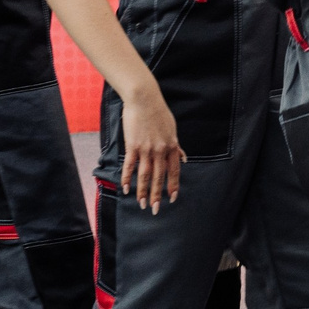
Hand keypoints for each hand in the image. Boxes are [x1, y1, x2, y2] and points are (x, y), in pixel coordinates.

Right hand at [120, 82, 184, 208]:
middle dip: (158, 195)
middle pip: (160, 177)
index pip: (174, 170)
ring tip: (142, 204)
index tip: (172, 198)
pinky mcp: (132, 145)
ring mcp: (146, 148)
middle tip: (156, 209)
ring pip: (145, 174)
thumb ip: (176, 145)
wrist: (144, 99)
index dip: (173, 185)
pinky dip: (127, 178)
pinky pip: (130, 165)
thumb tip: (183, 157)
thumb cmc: (158, 112)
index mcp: (171, 146)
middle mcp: (160, 150)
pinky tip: (125, 188)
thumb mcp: (172, 129)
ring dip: (143, 191)